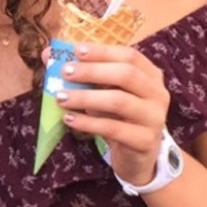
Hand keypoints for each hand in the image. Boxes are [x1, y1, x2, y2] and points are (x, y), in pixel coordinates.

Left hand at [51, 42, 170, 187]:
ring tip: (61, 97)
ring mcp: (154, 118)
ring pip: (119, 101)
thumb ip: (80, 73)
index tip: (76, 51)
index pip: (129, 56)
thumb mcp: (101, 93)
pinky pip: (113, 128)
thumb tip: (48, 54)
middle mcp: (158, 93)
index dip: (103, 51)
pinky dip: (88, 122)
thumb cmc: (117, 117)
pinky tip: (68, 119)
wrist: (135, 156)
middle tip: (65, 73)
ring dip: (86, 97)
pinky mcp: (145, 141)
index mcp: (150, 75)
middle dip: (92, 72)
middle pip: (126, 75)